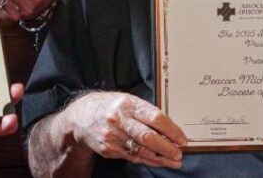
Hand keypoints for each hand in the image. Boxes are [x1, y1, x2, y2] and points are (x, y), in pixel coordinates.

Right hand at [63, 91, 185, 168]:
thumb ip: (145, 112)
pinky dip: (148, 160)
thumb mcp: (126, 101)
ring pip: (141, 150)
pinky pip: (132, 157)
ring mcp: (112, 136)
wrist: (80, 117)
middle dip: (167, 147)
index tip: (181, 138)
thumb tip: (169, 128)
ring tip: (173, 161)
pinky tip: (158, 161)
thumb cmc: (109, 107)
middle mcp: (119, 119)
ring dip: (160, 158)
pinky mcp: (108, 149)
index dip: (171, 130)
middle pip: (147, 136)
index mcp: (127, 103)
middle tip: (179, 153)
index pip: (154, 117)